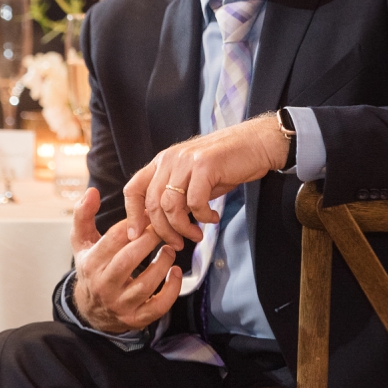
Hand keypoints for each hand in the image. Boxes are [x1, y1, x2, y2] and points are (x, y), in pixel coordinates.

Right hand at [70, 188, 180, 333]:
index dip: (135, 222)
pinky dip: (172, 290)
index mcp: (91, 263)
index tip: (149, 214)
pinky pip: (158, 307)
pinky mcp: (136, 319)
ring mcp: (120, 305)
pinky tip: (176, 273)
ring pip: (146, 283)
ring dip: (164, 263)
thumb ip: (83, 214)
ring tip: (171, 248)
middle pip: (130, 258)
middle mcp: (103, 286)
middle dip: (151, 239)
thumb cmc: (91, 267)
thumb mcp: (81, 242)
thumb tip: (91, 191)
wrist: (91, 310)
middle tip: (164, 228)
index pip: (114, 238)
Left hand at [124, 115, 288, 249]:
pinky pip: (195, 202)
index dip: (132, 215)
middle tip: (177, 244)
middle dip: (163, 231)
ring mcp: (186, 160)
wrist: (255, 144)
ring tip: (197, 234)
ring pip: (170, 205)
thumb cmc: (226, 164)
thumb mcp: (193, 179)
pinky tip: (213, 218)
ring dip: (183, 227)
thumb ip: (176, 196)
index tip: (137, 236)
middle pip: (152, 203)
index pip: (133, 189)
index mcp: (162, 161)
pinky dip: (203, 216)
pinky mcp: (205, 165)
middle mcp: (169, 159)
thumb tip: (160, 224)